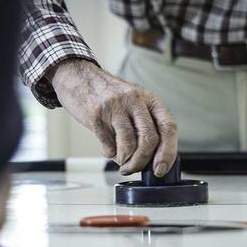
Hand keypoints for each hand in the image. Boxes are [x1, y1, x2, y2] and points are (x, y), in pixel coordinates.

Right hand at [48, 59, 177, 175]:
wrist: (79, 77)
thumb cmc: (108, 95)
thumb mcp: (134, 102)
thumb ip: (145, 125)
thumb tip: (153, 159)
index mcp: (149, 99)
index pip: (168, 127)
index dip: (168, 152)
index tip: (160, 169)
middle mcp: (135, 101)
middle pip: (149, 139)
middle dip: (142, 161)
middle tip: (134, 168)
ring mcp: (116, 108)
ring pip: (129, 145)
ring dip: (126, 161)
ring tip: (121, 162)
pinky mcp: (97, 116)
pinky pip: (108, 145)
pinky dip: (109, 154)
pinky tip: (107, 149)